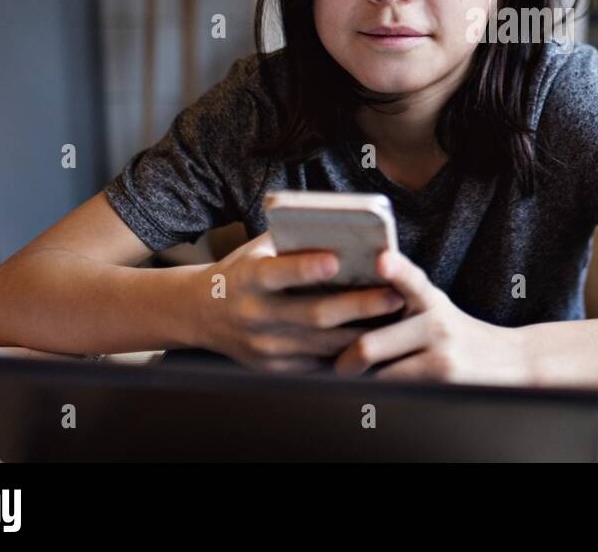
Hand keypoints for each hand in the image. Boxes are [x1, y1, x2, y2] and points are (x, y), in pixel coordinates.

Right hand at [191, 231, 405, 372]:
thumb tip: (344, 229)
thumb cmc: (243, 271)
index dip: (305, 268)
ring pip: (323, 344)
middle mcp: (254, 316)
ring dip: (363, 333)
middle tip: (394, 295)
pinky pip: (319, 363)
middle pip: (313, 314)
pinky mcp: (275, 370)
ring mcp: (265, 348)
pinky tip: (376, 339)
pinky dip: (349, 352)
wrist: (201, 314)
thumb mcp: (258, 250)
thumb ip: (293, 240)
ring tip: (396, 317)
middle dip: (358, 306)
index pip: (277, 274)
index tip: (337, 260)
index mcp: (247, 279)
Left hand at [332, 249, 533, 385]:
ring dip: (360, 385)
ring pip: (381, 376)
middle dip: (344, 364)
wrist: (512, 362)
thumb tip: (344, 307)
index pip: (411, 280)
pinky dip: (380, 398)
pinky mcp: (446, 383)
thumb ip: (401, 298)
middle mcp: (438, 323)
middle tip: (335, 371)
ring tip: (349, 387)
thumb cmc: (458, 335)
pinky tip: (373, 401)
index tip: (382, 260)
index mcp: (431, 300)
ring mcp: (443, 356)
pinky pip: (398, 393)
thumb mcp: (436, 308)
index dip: (396, 269)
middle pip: (371, 346)